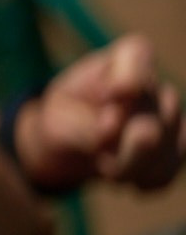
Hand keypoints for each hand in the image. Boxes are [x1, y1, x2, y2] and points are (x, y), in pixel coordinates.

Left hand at [26, 36, 185, 192]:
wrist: (76, 143)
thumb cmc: (66, 119)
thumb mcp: (60, 118)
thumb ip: (85, 125)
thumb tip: (114, 130)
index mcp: (123, 59)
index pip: (137, 53)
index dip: (131, 76)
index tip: (114, 95)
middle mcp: (154, 84)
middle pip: (156, 112)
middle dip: (126, 141)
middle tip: (101, 153)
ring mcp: (172, 116)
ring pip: (167, 145)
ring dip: (133, 166)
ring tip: (106, 168)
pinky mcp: (178, 147)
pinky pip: (171, 168)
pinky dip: (146, 180)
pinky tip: (130, 180)